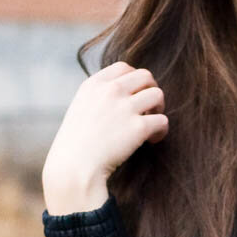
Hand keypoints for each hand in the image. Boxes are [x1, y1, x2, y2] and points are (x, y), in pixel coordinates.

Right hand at [42, 61, 168, 213]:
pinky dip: (161, 131)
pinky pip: (163, 121)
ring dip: (159, 109)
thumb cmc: (75, 146)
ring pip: (158, 95)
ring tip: (150, 125)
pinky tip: (152, 140)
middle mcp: (110, 91)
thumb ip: (98, 97)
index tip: (134, 96)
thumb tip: (123, 94)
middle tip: (147, 110)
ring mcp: (125, 108)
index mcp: (94, 85)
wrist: (73, 169)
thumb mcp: (79, 110)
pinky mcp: (138, 128)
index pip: (124, 67)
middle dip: (150, 90)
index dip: (134, 81)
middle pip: (146, 76)